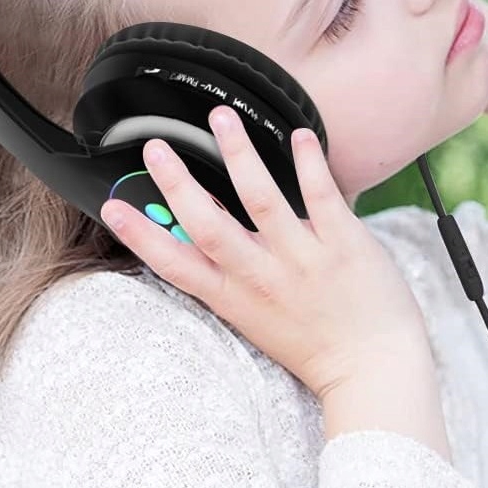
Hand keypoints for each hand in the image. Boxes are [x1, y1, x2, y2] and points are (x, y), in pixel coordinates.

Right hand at [100, 106, 434, 403]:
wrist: (374, 370)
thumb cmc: (315, 345)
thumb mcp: (255, 317)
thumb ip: (228, 275)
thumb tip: (202, 229)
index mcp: (235, 298)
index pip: (175, 266)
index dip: (140, 236)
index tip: (113, 207)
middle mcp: (262, 277)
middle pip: (208, 224)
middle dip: (177, 183)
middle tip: (156, 146)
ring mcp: (302, 258)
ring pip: (261, 198)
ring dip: (237, 153)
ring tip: (220, 118)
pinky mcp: (344, 244)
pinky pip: (322, 195)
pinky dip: (308, 162)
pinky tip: (298, 135)